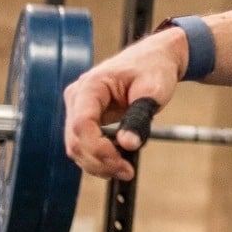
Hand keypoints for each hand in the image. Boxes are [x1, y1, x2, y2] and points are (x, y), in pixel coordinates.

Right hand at [63, 29, 183, 180]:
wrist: (156, 59)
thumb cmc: (155, 69)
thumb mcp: (154, 90)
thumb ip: (139, 116)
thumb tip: (127, 145)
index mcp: (91, 86)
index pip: (82, 124)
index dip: (98, 149)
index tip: (122, 163)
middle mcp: (77, 97)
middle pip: (75, 140)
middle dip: (99, 161)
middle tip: (128, 172)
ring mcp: (78, 108)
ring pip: (76, 147)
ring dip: (97, 164)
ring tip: (125, 171)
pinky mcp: (85, 118)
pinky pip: (84, 144)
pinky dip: (98, 158)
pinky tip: (118, 163)